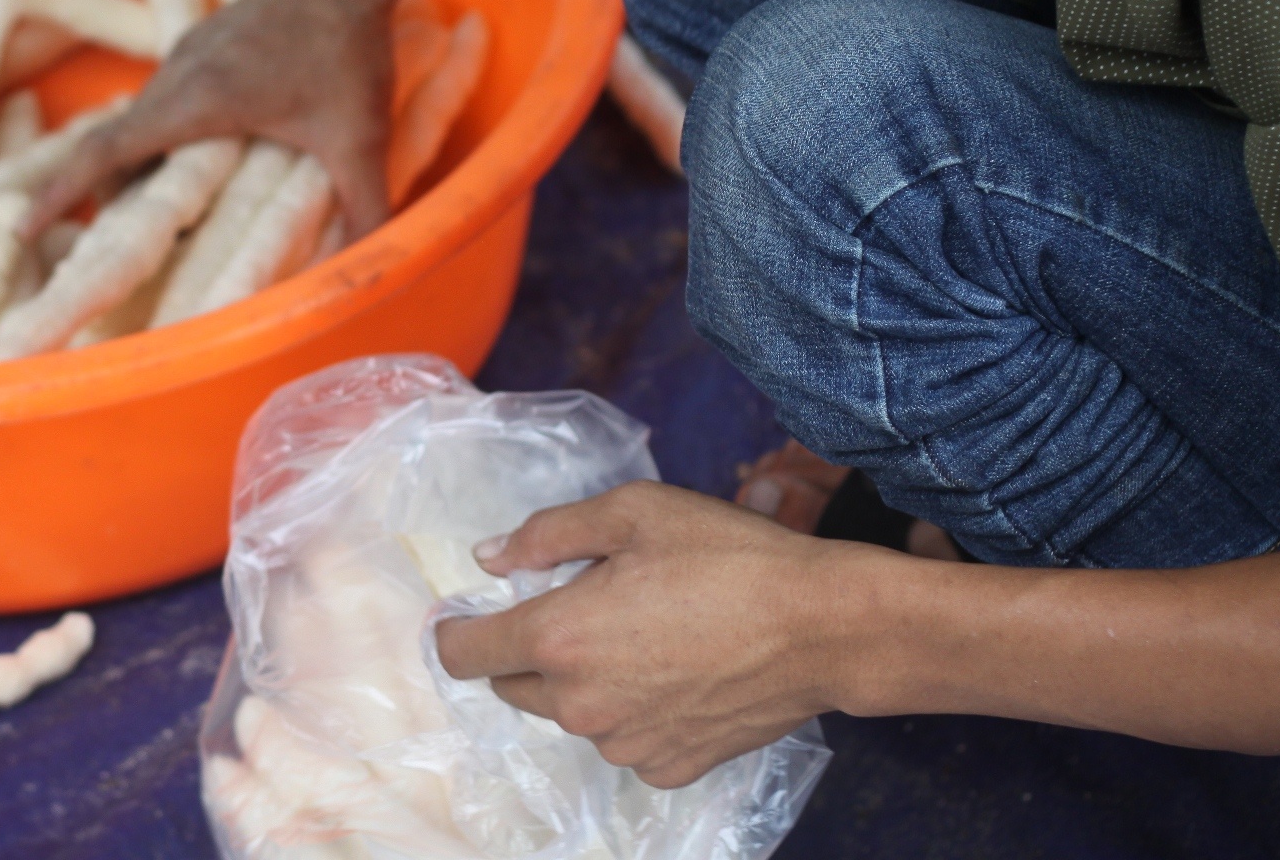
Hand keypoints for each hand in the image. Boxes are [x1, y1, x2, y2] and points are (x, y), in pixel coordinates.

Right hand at [30, 0, 397, 237]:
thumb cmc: (350, 46)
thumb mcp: (361, 137)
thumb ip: (366, 208)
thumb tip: (371, 272)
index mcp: (193, 103)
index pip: (103, 154)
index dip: (60, 194)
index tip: (21, 229)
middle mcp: (177, 76)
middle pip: (117, 146)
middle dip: (104, 199)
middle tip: (106, 250)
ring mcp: (190, 54)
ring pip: (143, 122)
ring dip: (139, 167)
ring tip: (156, 218)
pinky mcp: (209, 42)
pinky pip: (167, 100)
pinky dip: (165, 138)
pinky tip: (202, 162)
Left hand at [435, 481, 877, 786]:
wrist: (822, 626)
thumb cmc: (727, 556)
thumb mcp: (632, 511)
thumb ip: (547, 534)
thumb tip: (489, 558)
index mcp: (558, 639)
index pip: (464, 653)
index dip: (458, 629)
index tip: (475, 611)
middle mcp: (580, 705)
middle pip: (514, 685)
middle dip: (530, 648)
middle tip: (585, 605)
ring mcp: (625, 744)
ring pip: (572, 713)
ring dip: (586, 680)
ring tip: (646, 633)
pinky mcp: (669, 767)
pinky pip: (625, 739)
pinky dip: (634, 710)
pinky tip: (676, 672)